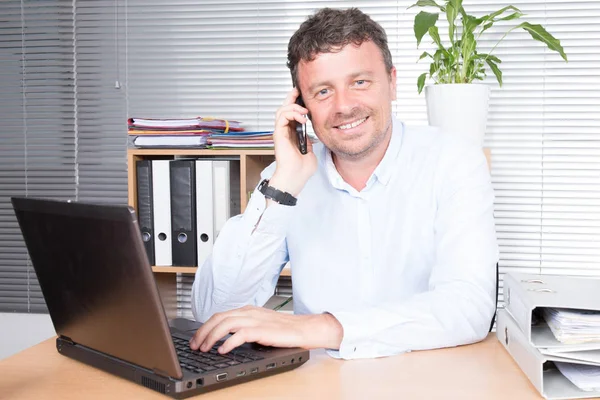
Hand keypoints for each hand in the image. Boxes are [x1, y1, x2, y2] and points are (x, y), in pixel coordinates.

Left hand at [189, 305, 342, 353]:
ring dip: (211, 337)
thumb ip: (244, 328)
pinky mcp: (262, 330)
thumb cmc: (284, 330)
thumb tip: (225, 339)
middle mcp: (249, 312)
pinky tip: (222, 351)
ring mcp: (255, 320)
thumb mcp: (260, 326)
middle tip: (194, 345)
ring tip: (204, 348)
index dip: (205, 327)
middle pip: (218, 318)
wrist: (304, 329)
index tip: (196, 338)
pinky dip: (228, 342)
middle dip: (203, 332)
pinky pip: (240, 334)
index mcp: (247, 310)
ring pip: (225, 324)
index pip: (220, 315)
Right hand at [269, 88, 317, 197]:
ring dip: (293, 106)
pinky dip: (291, 113)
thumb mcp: (311, 152)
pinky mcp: (278, 134)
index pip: (292, 114)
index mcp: (292, 135)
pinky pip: (281, 117)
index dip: (296, 104)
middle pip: (284, 108)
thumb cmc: (301, 170)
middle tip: (299, 91)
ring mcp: (281, 132)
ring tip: (304, 111)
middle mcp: (285, 132)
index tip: (304, 98)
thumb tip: (310, 135)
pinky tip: (302, 118)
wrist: (295, 178)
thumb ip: (309, 142)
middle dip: (291, 97)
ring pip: (281, 110)